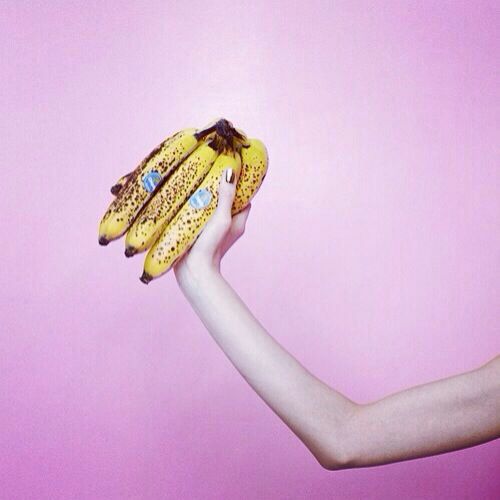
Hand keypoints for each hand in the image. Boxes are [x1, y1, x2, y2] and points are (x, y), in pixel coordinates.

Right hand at [173, 168, 251, 287]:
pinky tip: (186, 199)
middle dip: (220, 189)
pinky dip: (196, 207)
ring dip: (206, 198)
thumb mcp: (222, 218)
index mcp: (239, 221)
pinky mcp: (200, 233)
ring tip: (196, 182)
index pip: (244, 198)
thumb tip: (230, 172)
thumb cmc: (212, 245)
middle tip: (209, 173)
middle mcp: (228, 225)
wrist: (193, 271)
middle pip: (227, 201)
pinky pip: (200, 215)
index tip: (230, 170)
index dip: (239, 185)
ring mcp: (214, 230)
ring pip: (213, 208)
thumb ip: (226, 196)